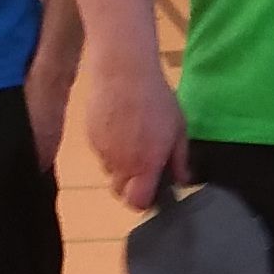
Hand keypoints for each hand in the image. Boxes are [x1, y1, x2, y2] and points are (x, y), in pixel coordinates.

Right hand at [83, 54, 185, 209]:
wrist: (123, 71)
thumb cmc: (157, 98)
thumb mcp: (178, 128)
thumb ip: (180, 159)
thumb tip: (183, 181)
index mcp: (144, 165)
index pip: (137, 202)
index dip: (145, 201)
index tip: (154, 190)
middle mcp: (120, 164)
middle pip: (120, 191)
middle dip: (131, 186)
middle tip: (145, 167)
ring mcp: (102, 151)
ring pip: (110, 171)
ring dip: (121, 165)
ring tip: (133, 139)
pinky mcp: (90, 137)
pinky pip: (101, 153)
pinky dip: (111, 148)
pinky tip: (121, 125)